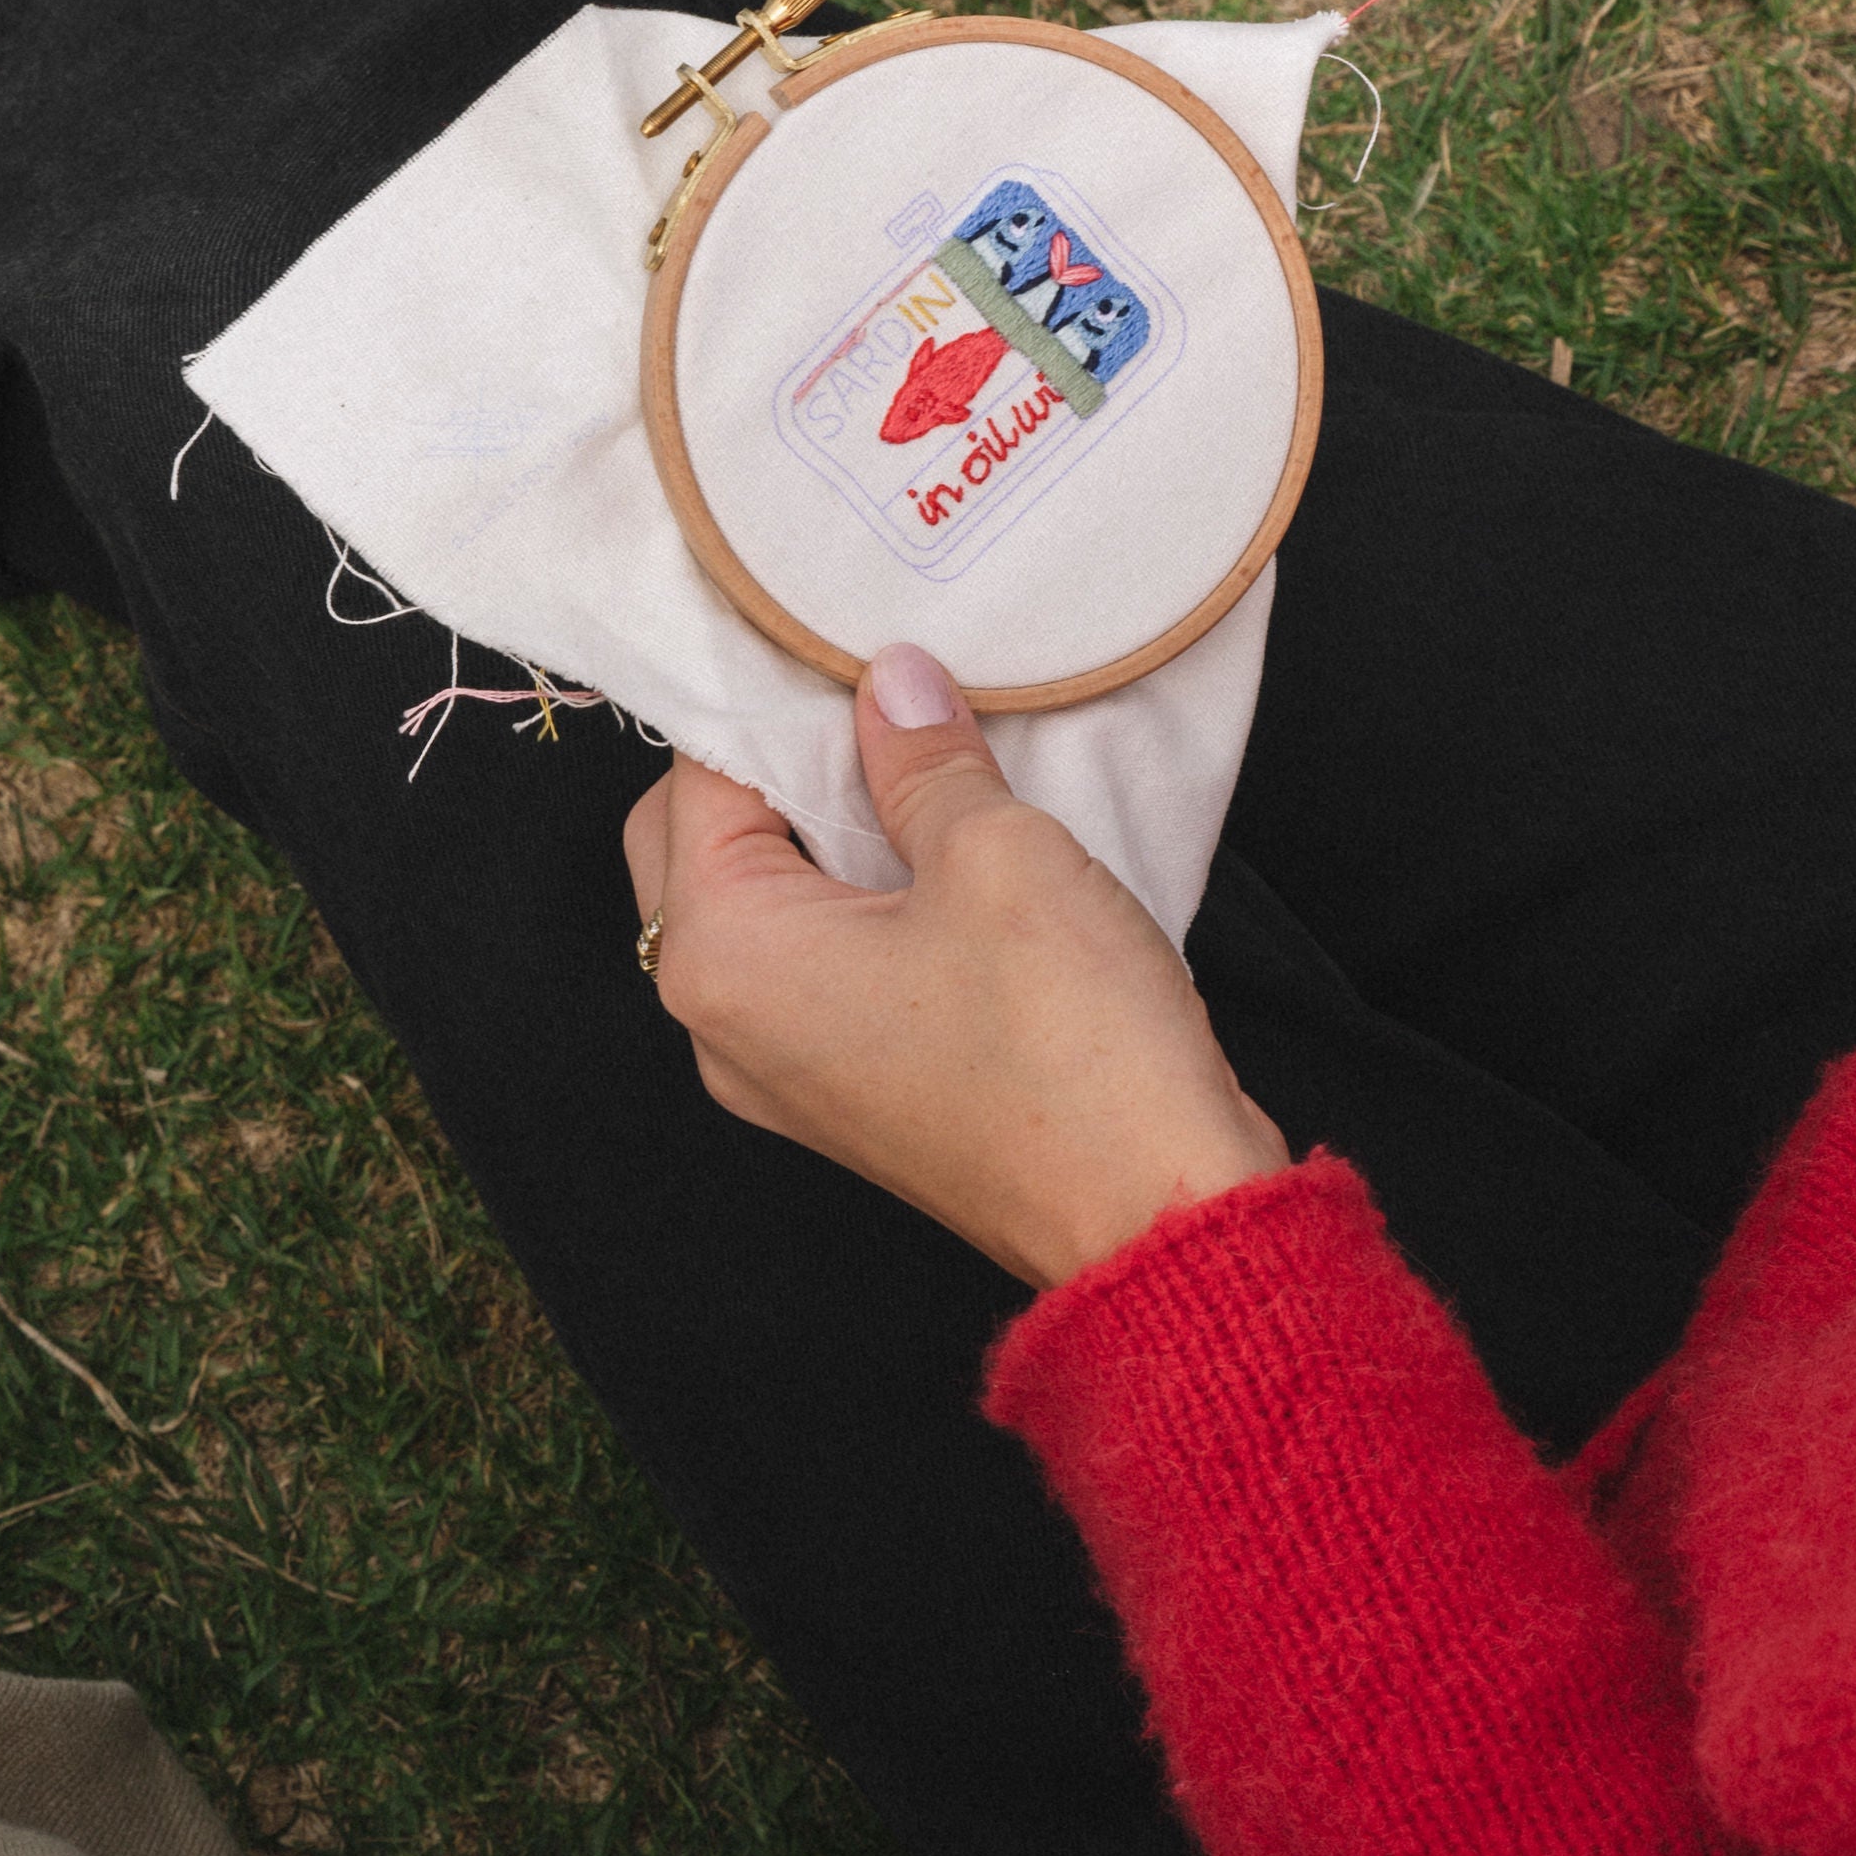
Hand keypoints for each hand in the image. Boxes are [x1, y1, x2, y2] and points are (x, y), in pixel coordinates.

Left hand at [622, 643, 1289, 1289]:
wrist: (1155, 1217)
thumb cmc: (1067, 1048)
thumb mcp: (995, 852)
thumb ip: (921, 756)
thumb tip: (889, 685)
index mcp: (720, 955)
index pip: (699, 772)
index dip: (776, 692)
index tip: (846, 638)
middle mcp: (721, 1022)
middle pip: (703, 839)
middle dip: (782, 760)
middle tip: (883, 697)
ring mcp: (782, 1070)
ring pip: (764, 902)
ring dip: (828, 827)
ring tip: (922, 757)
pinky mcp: (851, 1091)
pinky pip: (818, 963)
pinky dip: (860, 896)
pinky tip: (941, 842)